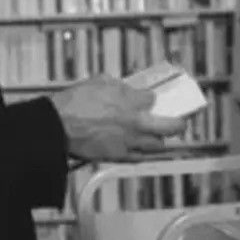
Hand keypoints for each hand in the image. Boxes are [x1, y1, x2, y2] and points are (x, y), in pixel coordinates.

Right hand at [49, 76, 185, 161]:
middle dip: (179, 124)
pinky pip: (140, 158)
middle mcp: (136, 123)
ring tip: (160, 137)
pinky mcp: (119, 156)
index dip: (153, 99)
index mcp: (132, 101)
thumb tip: (124, 88)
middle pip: (171, 126)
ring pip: (158, 146)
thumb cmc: (75, 104)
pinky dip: (145, 154)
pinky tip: (145, 151)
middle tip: (180, 122)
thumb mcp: (99, 82)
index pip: (154, 99)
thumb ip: (118, 86)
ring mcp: (130, 142)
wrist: (58, 126)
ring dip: (161, 140)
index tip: (151, 100)